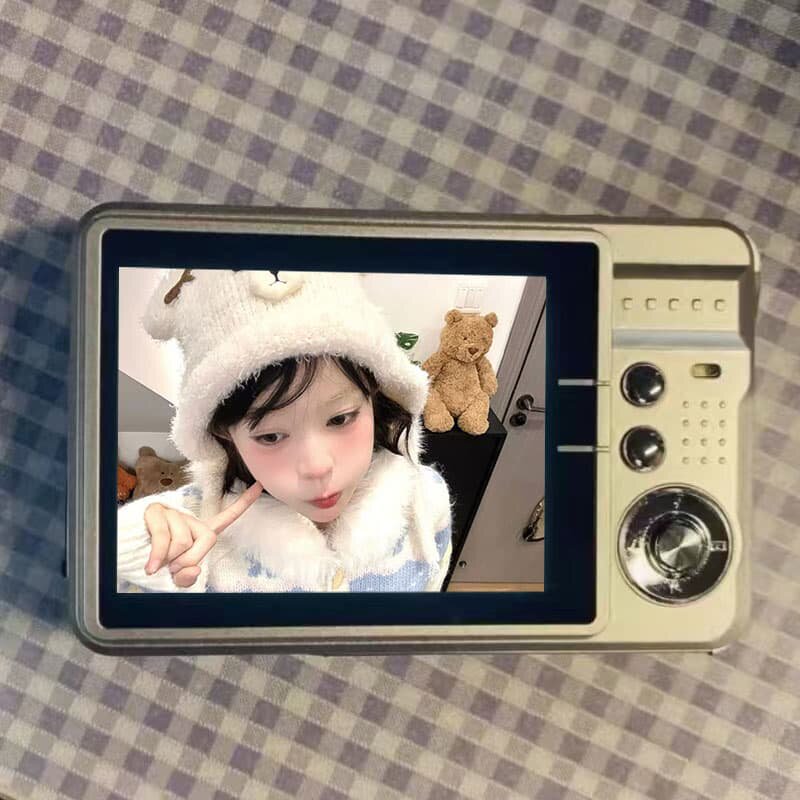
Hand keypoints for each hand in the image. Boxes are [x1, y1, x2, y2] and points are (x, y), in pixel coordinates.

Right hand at [143, 481, 263, 587]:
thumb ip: (188, 578)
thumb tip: (193, 570)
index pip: (225, 517)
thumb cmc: (153, 564)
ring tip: (159, 564)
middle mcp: (189, 519)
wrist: (126, 555)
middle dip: (191, 560)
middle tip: (174, 569)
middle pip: (207, 539)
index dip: (243, 503)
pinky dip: (157, 558)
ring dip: (169, 560)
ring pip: (182, 542)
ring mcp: (173, 514)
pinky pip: (163, 539)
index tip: (260, 486)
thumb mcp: (175, 577)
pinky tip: (151, 568)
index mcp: (198, 532)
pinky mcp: (156, 513)